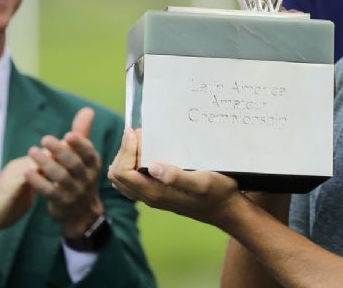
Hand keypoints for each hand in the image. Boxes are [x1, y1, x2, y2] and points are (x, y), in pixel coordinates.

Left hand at [25, 108, 103, 238]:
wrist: (81, 213)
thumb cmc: (80, 176)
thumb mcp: (85, 157)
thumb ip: (83, 133)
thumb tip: (87, 110)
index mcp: (93, 164)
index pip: (89, 153)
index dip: (80, 144)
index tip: (68, 135)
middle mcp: (86, 178)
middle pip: (74, 164)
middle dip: (60, 151)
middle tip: (45, 139)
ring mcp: (74, 192)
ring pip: (60, 177)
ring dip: (46, 164)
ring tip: (32, 151)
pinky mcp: (61, 203)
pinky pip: (49, 192)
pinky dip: (38, 181)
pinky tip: (27, 172)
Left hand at [108, 128, 242, 228]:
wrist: (227, 209)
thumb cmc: (218, 192)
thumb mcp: (204, 181)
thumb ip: (178, 176)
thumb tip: (153, 167)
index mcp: (155, 193)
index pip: (121, 172)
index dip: (125, 150)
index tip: (136, 133)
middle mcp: (149, 197)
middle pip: (116, 174)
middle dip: (123, 151)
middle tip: (139, 134)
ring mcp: (152, 196)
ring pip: (122, 178)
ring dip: (126, 157)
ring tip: (142, 141)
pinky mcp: (157, 193)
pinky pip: (132, 179)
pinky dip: (132, 163)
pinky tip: (148, 152)